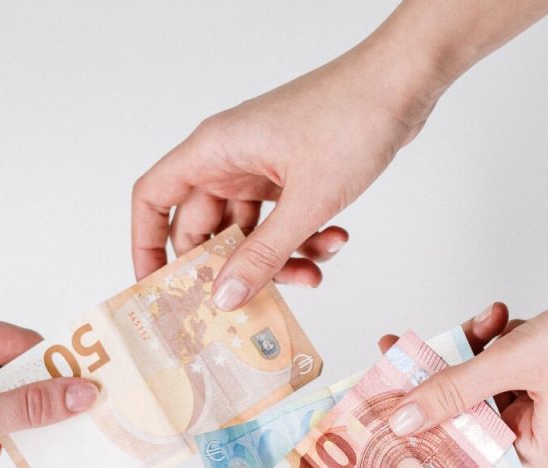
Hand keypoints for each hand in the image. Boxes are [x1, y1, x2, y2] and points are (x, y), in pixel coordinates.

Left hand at [0, 309, 97, 467]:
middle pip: (17, 366)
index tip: (94, 391)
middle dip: (41, 396)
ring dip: (20, 418)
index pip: (24, 343)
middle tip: (76, 420)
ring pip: (4, 391)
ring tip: (36, 442)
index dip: (59, 367)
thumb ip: (28, 407)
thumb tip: (82, 393)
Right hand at [131, 38, 443, 309]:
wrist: (401, 85)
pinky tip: (335, 240)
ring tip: (312, 273)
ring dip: (279, 259)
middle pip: (206, 227)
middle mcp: (231, 157)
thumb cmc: (349, 119)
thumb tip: (224, 297)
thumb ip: (263, 255)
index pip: (154, 199)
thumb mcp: (306, 203)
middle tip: (250, 301)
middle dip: (231, 267)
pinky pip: (283, 220)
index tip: (158, 288)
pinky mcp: (293, 173)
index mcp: (214, 151)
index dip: (147, 245)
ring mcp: (262, 166)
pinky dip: (305, 239)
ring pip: (251, 231)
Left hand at [385, 259, 547, 467]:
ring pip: (493, 376)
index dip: (423, 421)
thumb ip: (453, 390)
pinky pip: (517, 358)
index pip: (464, 444)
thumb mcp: (513, 363)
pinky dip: (506, 337)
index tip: (385, 400)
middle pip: (473, 406)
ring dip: (480, 345)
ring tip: (485, 319)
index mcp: (539, 450)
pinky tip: (503, 316)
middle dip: (450, 370)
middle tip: (408, 348)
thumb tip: (404, 418)